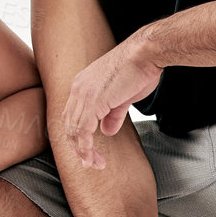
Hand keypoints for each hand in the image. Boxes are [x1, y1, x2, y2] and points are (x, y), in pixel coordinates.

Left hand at [61, 31, 163, 168]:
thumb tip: (106, 131)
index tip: (88, 151)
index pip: (71, 115)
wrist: (147, 53)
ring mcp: (83, 94)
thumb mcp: (123, 97)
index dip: (78, 135)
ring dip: (83, 151)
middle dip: (78, 146)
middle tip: (90, 162)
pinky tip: (93, 156)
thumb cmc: (139, 69)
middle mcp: (77, 88)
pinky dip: (86, 146)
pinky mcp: (93, 101)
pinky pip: (83, 130)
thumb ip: (112, 114)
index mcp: (82, 85)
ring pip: (74, 130)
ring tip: (94, 163)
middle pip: (68, 124)